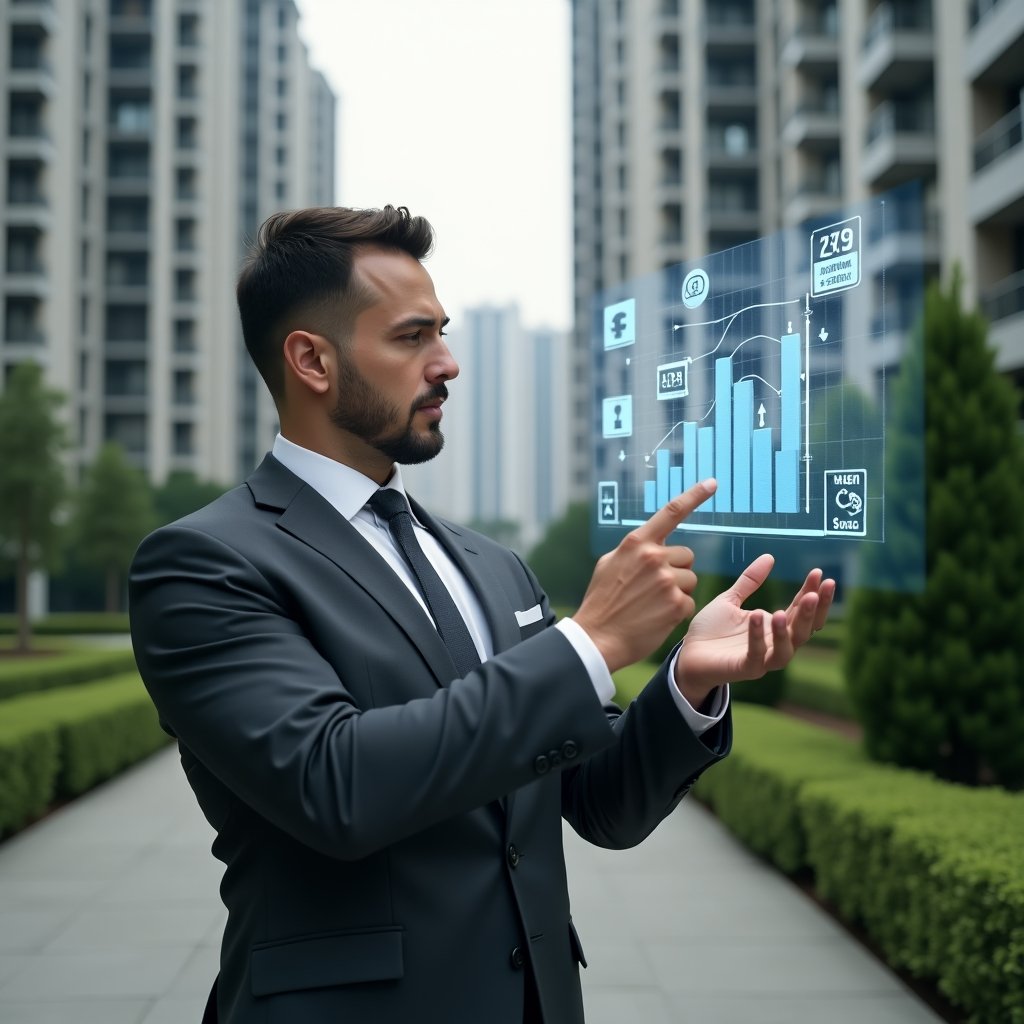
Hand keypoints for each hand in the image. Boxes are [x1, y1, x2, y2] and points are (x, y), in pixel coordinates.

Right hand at [573, 479, 716, 672]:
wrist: (597, 638)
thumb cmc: (601, 602)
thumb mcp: (609, 564)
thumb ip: (634, 550)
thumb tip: (652, 543)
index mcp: (637, 543)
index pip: (671, 512)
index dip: (694, 496)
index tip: (712, 483)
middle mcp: (654, 557)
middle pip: (687, 556)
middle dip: (677, 570)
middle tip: (654, 588)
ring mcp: (667, 581)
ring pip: (690, 579)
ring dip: (678, 591)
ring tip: (652, 605)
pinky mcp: (677, 604)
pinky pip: (689, 601)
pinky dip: (677, 611)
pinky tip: (657, 618)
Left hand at [674, 554, 834, 705]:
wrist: (686, 654)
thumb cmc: (711, 630)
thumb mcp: (731, 600)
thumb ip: (750, 581)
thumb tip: (770, 556)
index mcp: (773, 626)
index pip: (799, 609)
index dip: (811, 592)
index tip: (818, 573)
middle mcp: (773, 643)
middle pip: (803, 631)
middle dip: (812, 612)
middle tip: (815, 592)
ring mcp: (760, 658)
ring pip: (786, 650)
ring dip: (788, 631)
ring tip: (782, 611)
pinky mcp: (744, 668)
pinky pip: (756, 656)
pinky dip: (757, 637)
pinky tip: (756, 616)